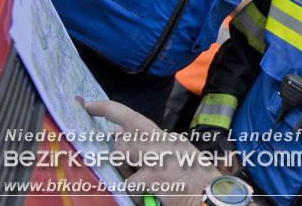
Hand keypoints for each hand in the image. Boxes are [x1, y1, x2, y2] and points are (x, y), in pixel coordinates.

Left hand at [85, 99, 219, 205]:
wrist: (213, 196)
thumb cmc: (198, 181)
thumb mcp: (179, 156)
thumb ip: (152, 145)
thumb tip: (119, 135)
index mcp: (167, 138)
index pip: (133, 118)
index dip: (107, 109)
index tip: (89, 104)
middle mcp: (161, 143)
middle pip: (120, 141)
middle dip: (120, 157)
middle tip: (132, 170)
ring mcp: (155, 158)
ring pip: (121, 157)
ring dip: (127, 173)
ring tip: (144, 184)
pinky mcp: (151, 177)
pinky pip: (129, 184)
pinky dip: (137, 194)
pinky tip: (152, 196)